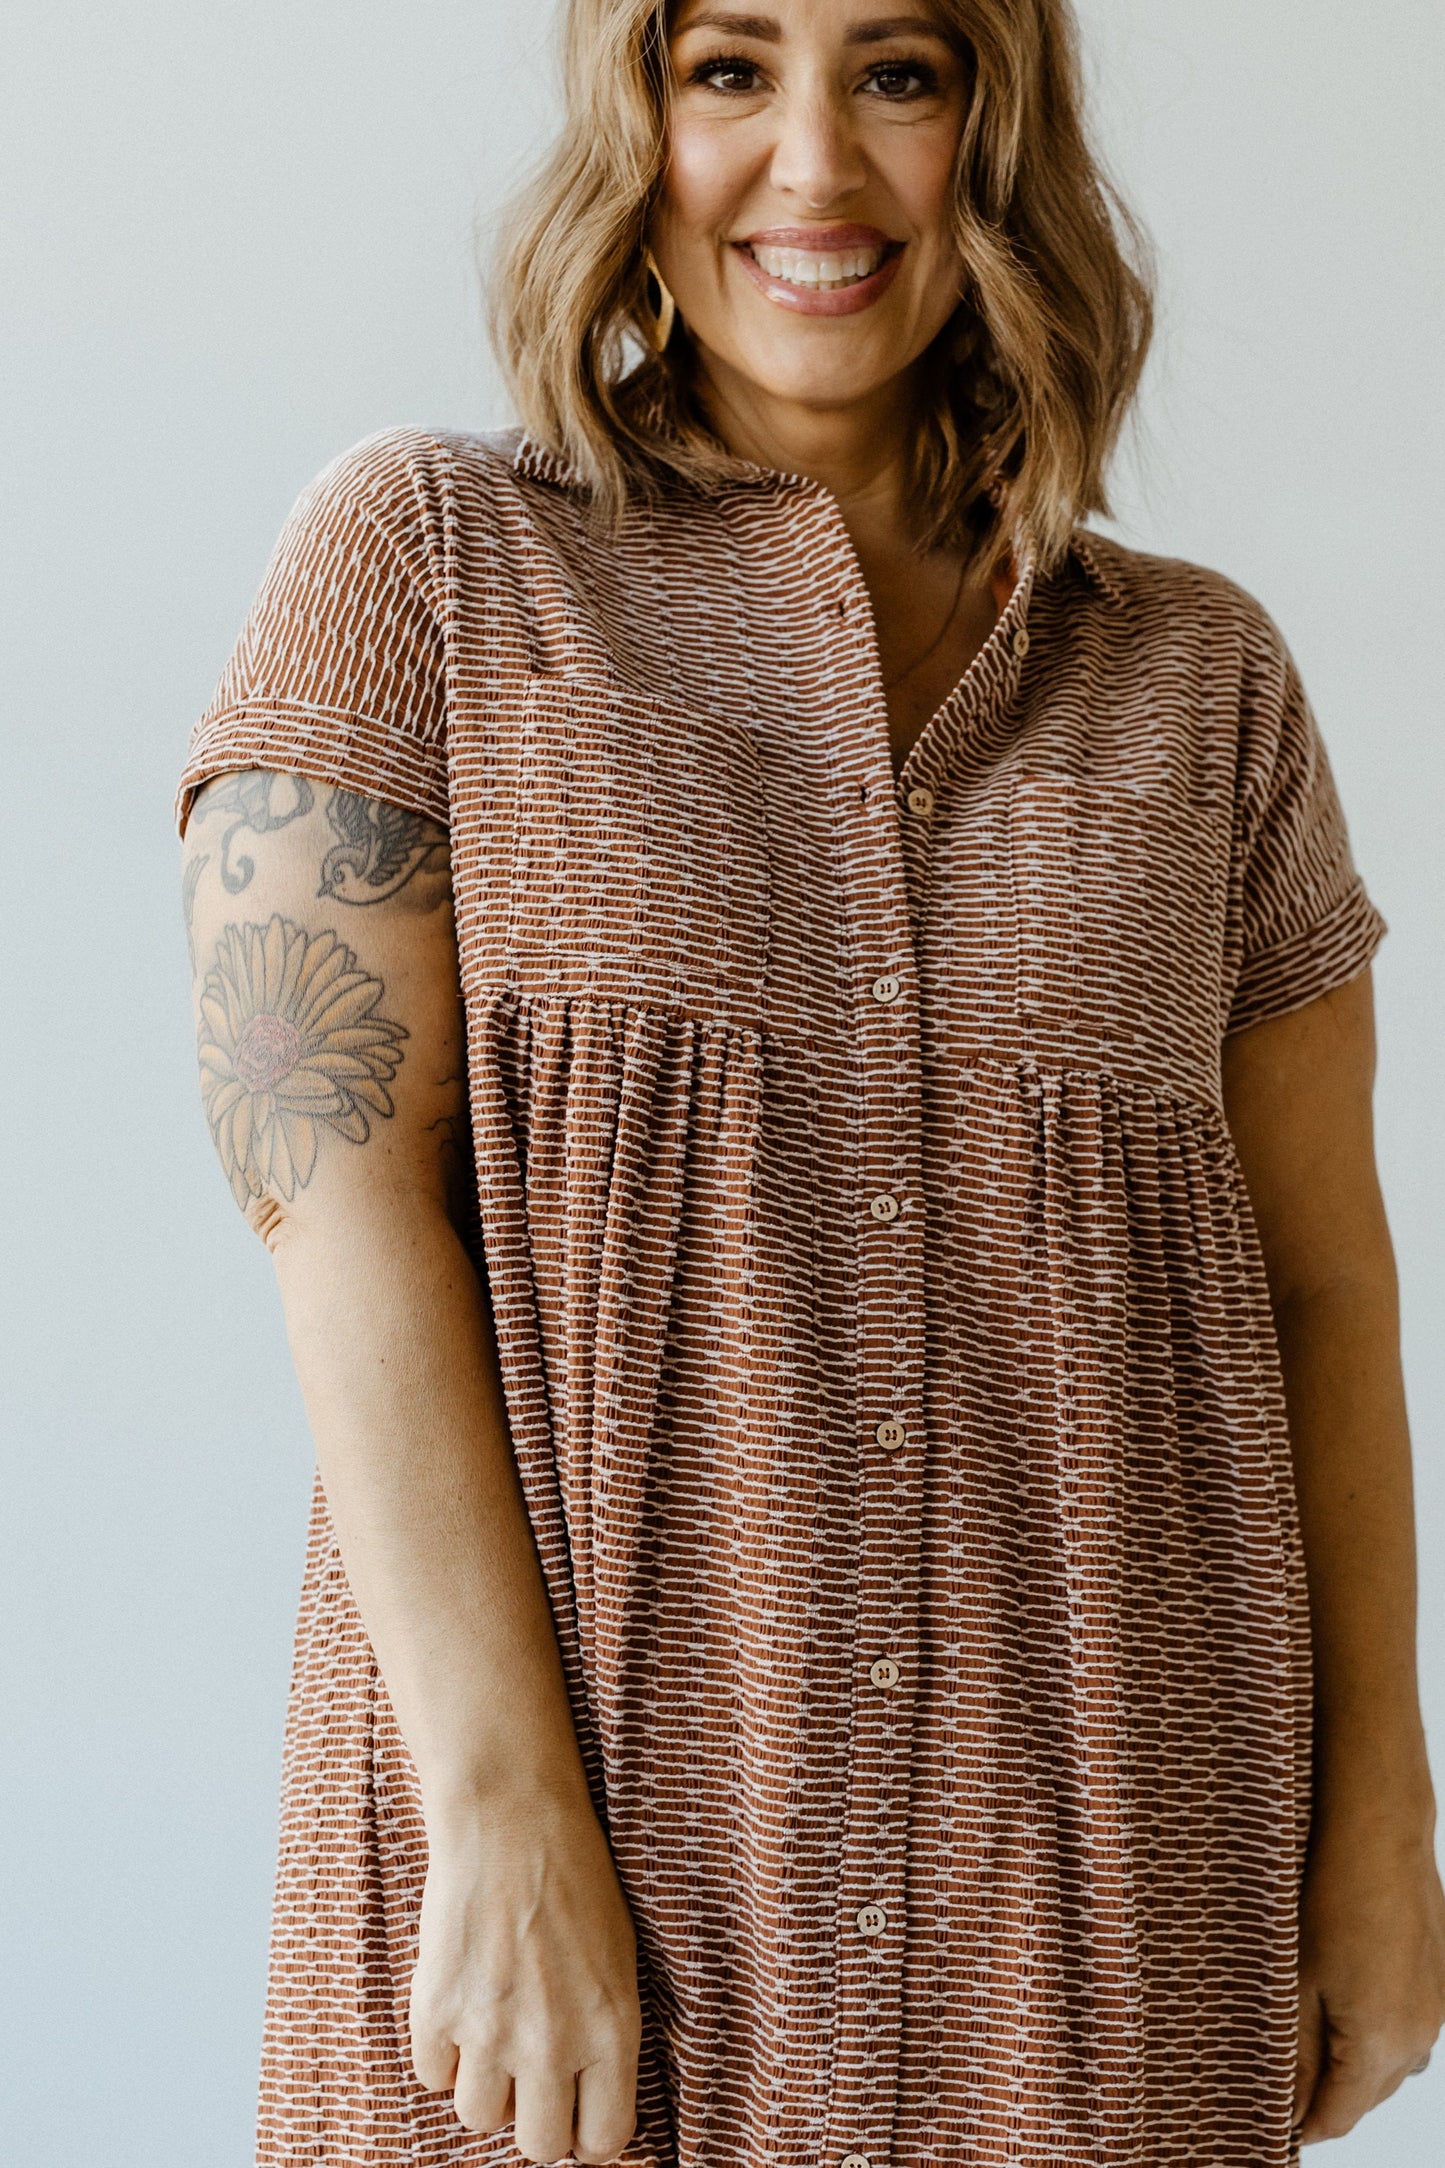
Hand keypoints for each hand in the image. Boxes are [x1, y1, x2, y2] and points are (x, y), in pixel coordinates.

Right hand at [409, 1784, 643, 2162]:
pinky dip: (444, 2052)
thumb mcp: (617, 1959)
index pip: (603, 2140)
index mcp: (610, 2029)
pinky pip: (433, 2077)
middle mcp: (552, 2043)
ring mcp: (489, 2031)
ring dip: (487, 2083)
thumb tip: (586, 2103)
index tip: (578, 2113)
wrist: (511, 1817)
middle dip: (538, 2118)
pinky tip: (462, 2005)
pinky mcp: (436, 2009)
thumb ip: (603, 2037)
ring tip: (496, 2027)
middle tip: (534, 2076)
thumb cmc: (574, 1878)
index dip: (589, 2134)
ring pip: (480, 2116)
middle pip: (539, 2145)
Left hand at [1293, 1804, 1444, 2143]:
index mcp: (1379, 2046)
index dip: (1302, 2123)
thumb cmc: (1331, 1900)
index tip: (1273, 2117)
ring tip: (1312, 2029)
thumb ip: (1299, 2055)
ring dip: (1354, 2063)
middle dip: (1327, 2094)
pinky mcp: (1441, 1990)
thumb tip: (1292, 2106)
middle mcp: (1417, 2041)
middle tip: (1284, 2071)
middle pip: (1366, 2097)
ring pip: (1390, 2068)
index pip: (1338, 2118)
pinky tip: (1349, 1998)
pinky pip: (1408, 2033)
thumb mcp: (1297, 1982)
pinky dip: (1378, 2033)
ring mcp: (1435, 2015)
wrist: (1379, 1838)